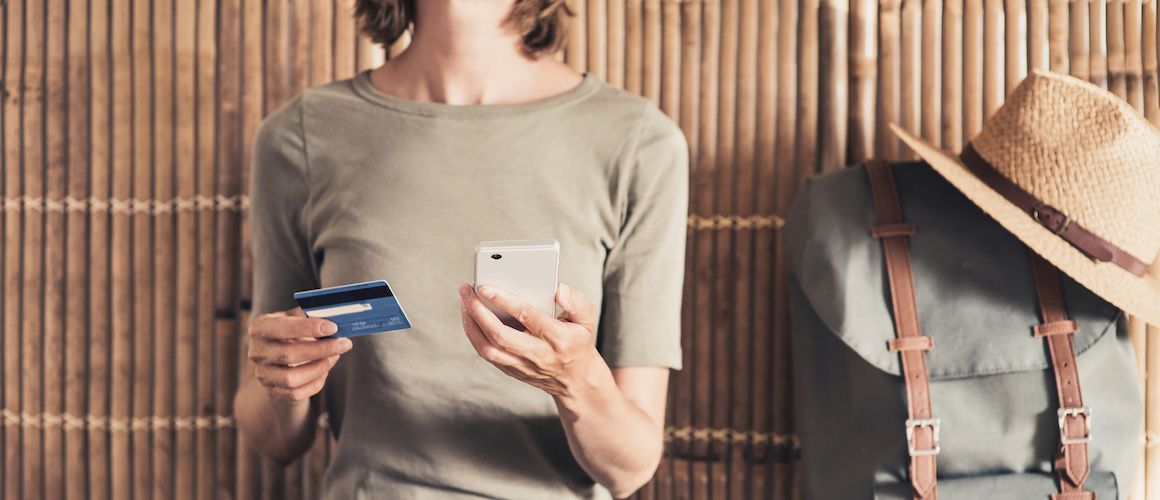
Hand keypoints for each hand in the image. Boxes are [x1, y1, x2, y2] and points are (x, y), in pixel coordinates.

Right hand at [246, 309, 352, 403]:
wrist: (277, 359)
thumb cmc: (291, 333)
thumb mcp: (295, 318)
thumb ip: (310, 316)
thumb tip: (334, 317)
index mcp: (260, 327)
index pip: (281, 328)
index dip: (307, 327)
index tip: (332, 327)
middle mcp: (257, 351)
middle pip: (288, 354)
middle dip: (321, 349)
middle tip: (343, 344)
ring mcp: (262, 374)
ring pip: (291, 378)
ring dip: (319, 368)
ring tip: (334, 357)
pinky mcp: (272, 391)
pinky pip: (296, 393)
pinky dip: (315, 383)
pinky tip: (325, 371)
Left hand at [458, 283, 603, 397]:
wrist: (575, 381)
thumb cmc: (579, 342)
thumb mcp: (588, 320)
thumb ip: (577, 301)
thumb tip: (558, 289)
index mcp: (558, 339)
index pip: (528, 317)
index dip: (505, 301)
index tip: (486, 287)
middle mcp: (538, 354)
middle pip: (500, 335)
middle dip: (479, 311)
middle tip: (466, 290)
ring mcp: (522, 365)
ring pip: (488, 348)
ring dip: (471, 323)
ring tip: (464, 300)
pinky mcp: (511, 370)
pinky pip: (487, 354)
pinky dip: (474, 334)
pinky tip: (469, 315)